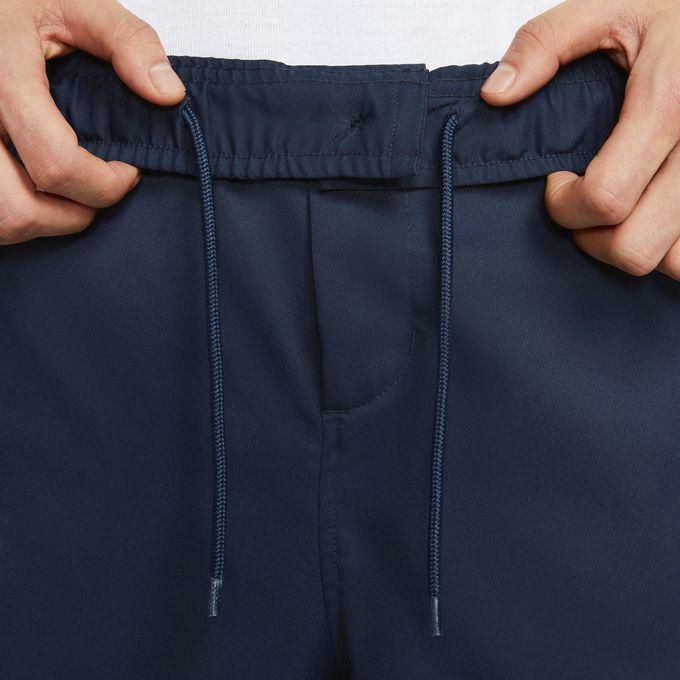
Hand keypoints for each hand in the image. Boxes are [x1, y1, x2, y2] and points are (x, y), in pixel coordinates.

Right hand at [0, 0, 184, 244]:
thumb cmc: (19, 1)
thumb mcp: (76, 2)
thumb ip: (128, 41)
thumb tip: (168, 94)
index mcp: (2, 78)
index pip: (57, 165)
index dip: (104, 186)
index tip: (128, 174)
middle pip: (18, 209)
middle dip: (71, 215)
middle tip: (97, 194)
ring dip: (40, 222)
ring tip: (69, 196)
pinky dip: (15, 215)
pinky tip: (36, 192)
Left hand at [482, 0, 679, 280]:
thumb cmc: (669, 12)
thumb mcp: (609, 6)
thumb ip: (546, 44)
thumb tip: (496, 94)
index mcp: (669, 106)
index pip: (607, 197)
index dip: (565, 205)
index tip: (556, 181)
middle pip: (636, 246)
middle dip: (592, 239)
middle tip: (580, 206)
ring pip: (673, 262)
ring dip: (632, 247)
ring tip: (617, 211)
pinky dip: (665, 246)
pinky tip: (646, 214)